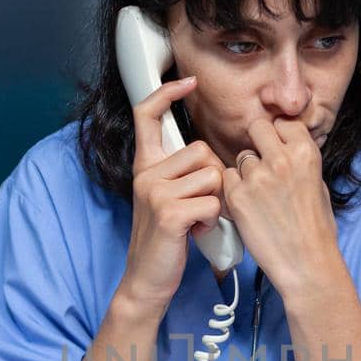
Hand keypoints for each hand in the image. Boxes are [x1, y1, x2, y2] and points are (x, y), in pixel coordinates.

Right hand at [118, 76, 227, 313]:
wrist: (148, 279)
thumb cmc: (167, 240)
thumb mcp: (168, 198)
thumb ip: (180, 173)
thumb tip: (209, 154)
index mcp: (145, 166)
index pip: (147, 115)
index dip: (167, 93)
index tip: (189, 81)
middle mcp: (146, 173)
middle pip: (202, 150)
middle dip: (212, 179)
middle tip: (198, 206)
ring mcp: (155, 192)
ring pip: (212, 176)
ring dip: (215, 201)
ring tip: (196, 220)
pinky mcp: (169, 213)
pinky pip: (213, 203)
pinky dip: (213, 221)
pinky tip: (196, 232)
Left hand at [221, 117, 341, 295]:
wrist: (306, 264)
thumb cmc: (316, 230)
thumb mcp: (318, 185)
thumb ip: (299, 162)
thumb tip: (285, 147)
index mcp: (306, 153)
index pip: (283, 122)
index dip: (279, 135)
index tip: (278, 148)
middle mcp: (280, 159)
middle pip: (257, 128)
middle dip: (258, 142)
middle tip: (263, 164)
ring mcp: (256, 177)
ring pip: (241, 158)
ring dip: (246, 171)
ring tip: (259, 196)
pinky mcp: (236, 196)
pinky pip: (226, 179)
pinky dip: (233, 190)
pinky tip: (248, 207)